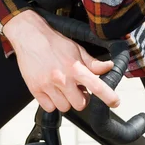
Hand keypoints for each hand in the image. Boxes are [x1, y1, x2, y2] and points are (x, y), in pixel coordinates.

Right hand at [4, 10, 119, 112]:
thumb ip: (93, 62)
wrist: (30, 36)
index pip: (97, 86)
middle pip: (80, 104)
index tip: (115, 102)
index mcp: (75, 67)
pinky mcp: (36, 90)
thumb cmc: (53, 42)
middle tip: (76, 88)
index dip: (108, 96)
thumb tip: (109, 67)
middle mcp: (62, 78)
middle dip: (80, 98)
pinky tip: (51, 90)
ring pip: (64, 107)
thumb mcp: (76, 49)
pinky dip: (52, 102)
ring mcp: (48, 86)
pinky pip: (49, 108)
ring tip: (62, 87)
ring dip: (66, 100)